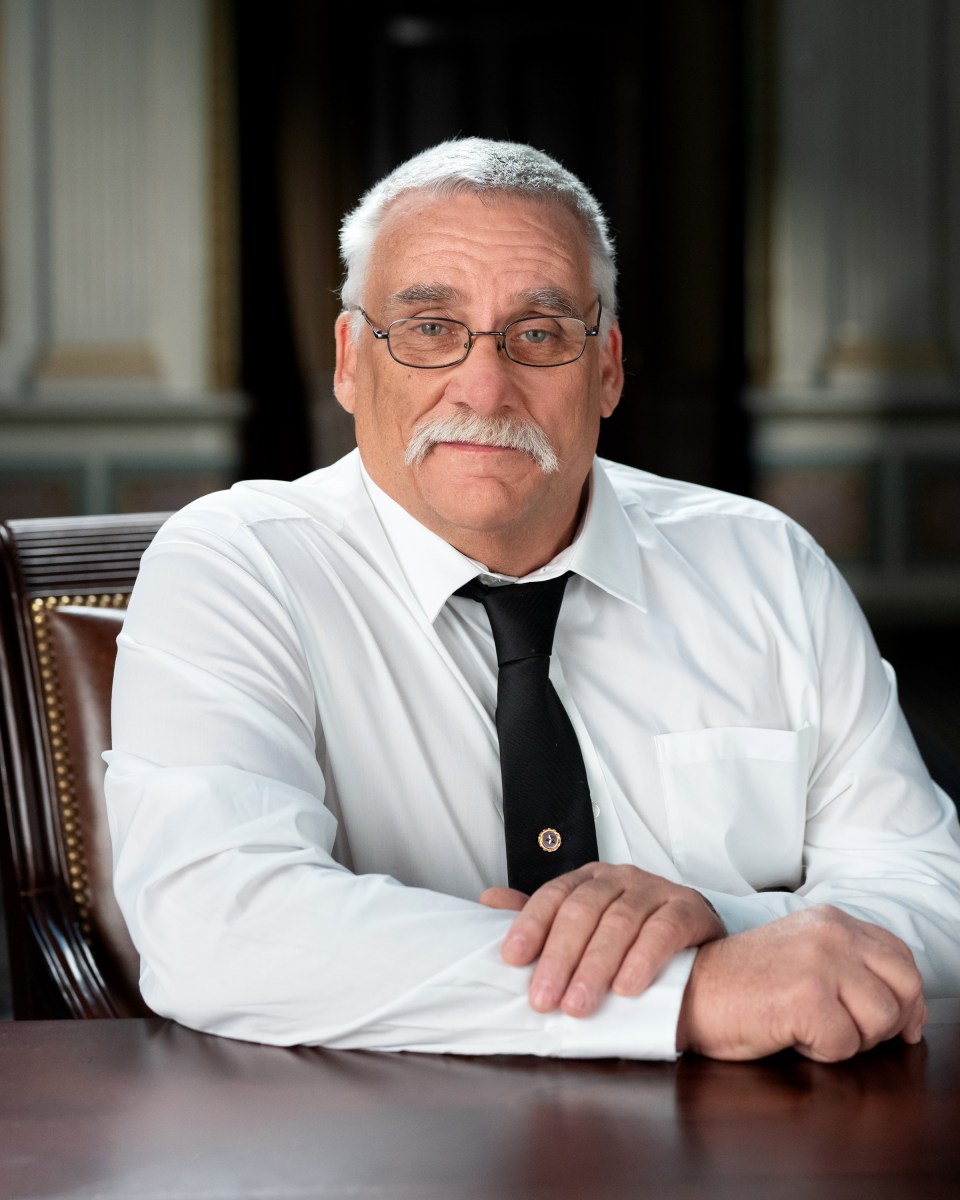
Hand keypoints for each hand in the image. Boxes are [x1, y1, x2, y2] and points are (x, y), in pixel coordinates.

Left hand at [479, 863, 724, 1017]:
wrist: (704, 960)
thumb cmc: (636, 945)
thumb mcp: (586, 931)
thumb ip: (542, 918)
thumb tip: (487, 900)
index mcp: (591, 879)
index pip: (554, 895)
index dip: (531, 925)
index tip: (511, 959)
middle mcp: (622, 877)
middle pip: (584, 911)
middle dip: (560, 957)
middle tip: (544, 999)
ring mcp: (657, 889)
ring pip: (619, 922)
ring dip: (596, 967)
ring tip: (579, 1005)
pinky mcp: (690, 909)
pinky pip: (663, 931)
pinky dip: (643, 960)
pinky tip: (627, 989)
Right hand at [677, 905, 926, 1061]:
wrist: (689, 990)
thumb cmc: (743, 984)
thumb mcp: (803, 957)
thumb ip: (852, 968)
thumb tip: (910, 1017)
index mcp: (832, 919)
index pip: (901, 957)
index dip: (906, 997)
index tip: (897, 1025)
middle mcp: (832, 933)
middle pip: (905, 988)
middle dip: (886, 1022)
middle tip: (846, 1030)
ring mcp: (821, 962)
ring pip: (881, 1021)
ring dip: (850, 1038)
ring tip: (809, 1026)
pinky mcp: (807, 997)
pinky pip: (845, 1045)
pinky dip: (820, 1052)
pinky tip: (789, 1032)